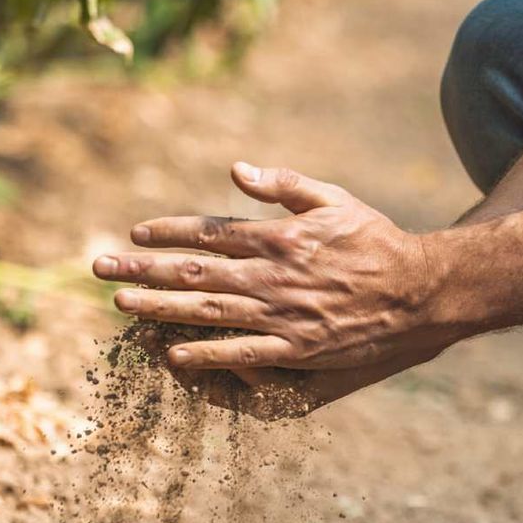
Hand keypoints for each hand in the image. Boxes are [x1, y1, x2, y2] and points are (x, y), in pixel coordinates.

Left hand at [93, 163, 465, 416]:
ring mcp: (286, 315)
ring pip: (210, 312)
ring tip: (122, 307)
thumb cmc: (377, 242)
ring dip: (161, 309)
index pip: (210, 232)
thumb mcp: (334, 200)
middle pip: (196, 272)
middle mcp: (275, 275)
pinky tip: (173, 354)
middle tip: (101, 271)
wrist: (420, 292)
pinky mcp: (300, 349)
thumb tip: (234, 169)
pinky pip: (244, 353)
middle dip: (144, 271)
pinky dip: (207, 354)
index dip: (168, 233)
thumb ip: (283, 184)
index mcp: (281, 236)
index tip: (135, 235)